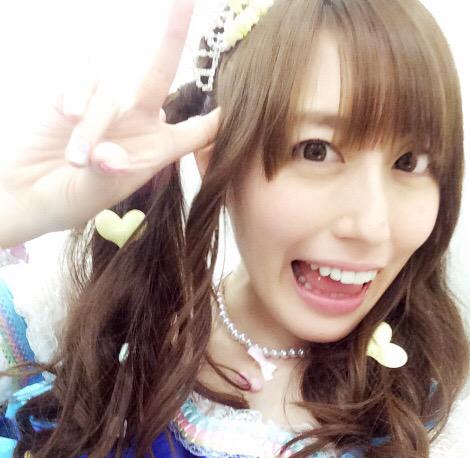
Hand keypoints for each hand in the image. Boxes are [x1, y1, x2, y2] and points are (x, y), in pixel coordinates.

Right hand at [0, 0, 219, 246]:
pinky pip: (82, 81)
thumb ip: (105, 175)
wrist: (25, 193)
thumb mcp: (92, 195)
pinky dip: (77, 97)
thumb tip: (109, 155)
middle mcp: (135, 121)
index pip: (194, 131)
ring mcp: (105, 104)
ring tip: (76, 160)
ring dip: (94, 125)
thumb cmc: (67, 200)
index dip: (216, 120)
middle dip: (174, 38)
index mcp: (155, 150)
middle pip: (160, 74)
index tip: (237, 103)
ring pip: (110, 93)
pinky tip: (67, 118)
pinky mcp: (71, 93)